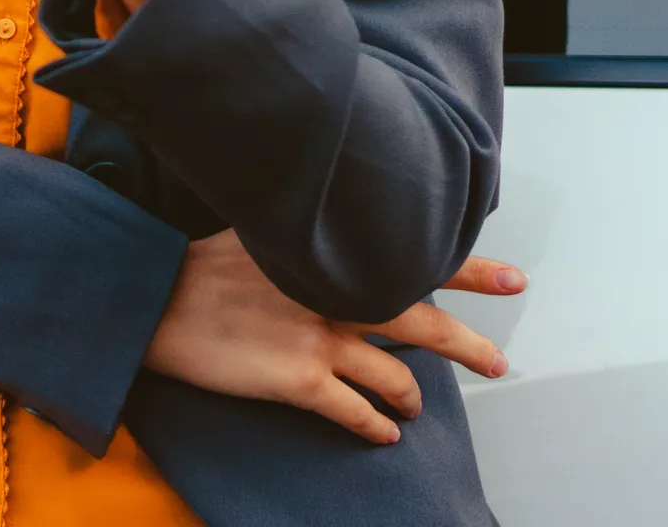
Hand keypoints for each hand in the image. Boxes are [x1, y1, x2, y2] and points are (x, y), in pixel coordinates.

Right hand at [142, 232, 524, 444]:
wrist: (154, 298)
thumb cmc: (199, 265)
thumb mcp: (262, 234)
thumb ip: (311, 244)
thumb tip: (343, 246)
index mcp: (330, 258)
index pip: (416, 259)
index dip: (471, 270)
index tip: (513, 278)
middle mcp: (335, 297)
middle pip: (424, 323)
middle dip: (470, 345)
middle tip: (498, 362)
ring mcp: (321, 341)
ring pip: (397, 378)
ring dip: (414, 397)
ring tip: (417, 408)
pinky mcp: (300, 381)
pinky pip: (357, 413)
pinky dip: (377, 426)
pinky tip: (384, 434)